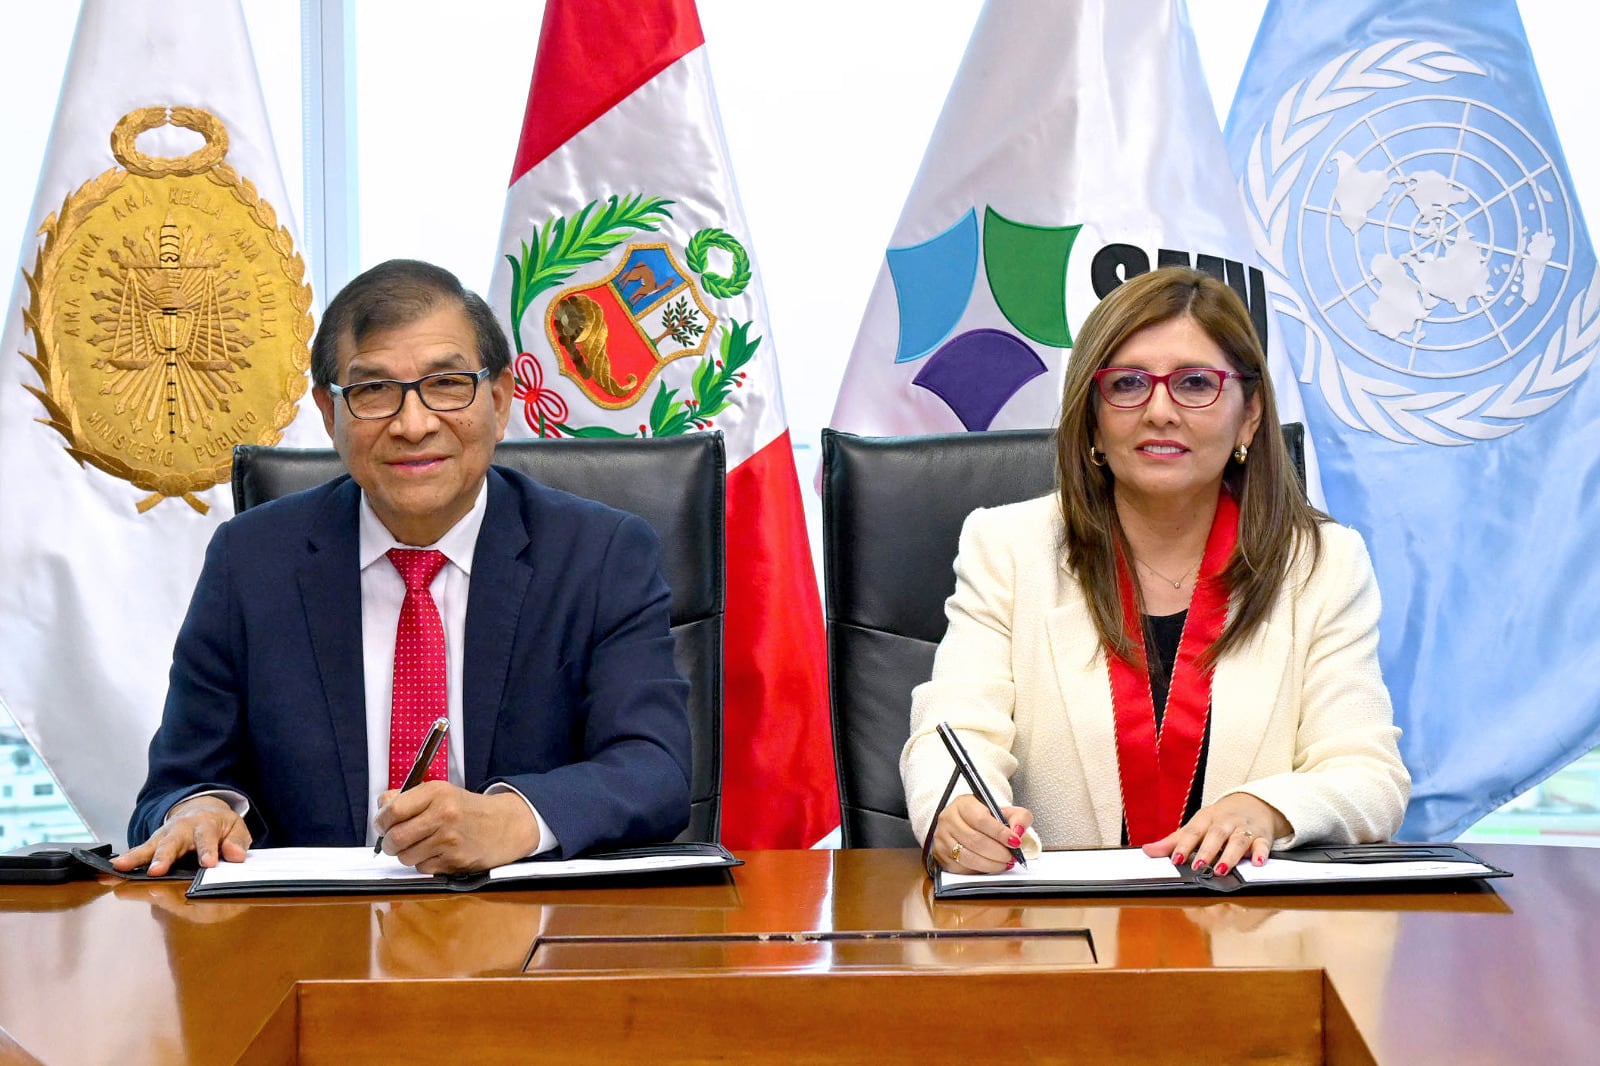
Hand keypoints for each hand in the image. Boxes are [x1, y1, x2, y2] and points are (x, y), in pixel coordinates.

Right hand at [111, 795, 250, 875]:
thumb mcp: (235, 827)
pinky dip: (127, 859)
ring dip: (137, 858)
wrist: (201, 809)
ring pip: (150, 846)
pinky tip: (113, 868)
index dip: (207, 850)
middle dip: (164, 856)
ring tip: (121, 867)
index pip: (206, 837)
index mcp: (205, 824)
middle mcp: (181, 828)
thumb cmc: (219, 824)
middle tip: (157, 871)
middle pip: (172, 842)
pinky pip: (139, 851)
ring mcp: (165, 835)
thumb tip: (236, 855)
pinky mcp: (153, 843)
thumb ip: (237, 841)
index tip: (209, 863)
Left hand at [374, 782, 539, 874]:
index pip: (393, 810)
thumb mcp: (440, 793)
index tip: (381, 825)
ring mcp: (450, 839)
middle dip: (388, 844)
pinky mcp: (455, 861)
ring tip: (418, 846)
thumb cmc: (466, 809)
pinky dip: (424, 864)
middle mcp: (443, 814)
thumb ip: (407, 798)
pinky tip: (435, 853)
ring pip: (406, 857)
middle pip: (396, 837)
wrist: (503, 825)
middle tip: (392, 842)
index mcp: (436, 792)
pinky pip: (423, 869)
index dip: (381, 821)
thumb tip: (381, 806)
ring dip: (406, 855)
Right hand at [932, 793, 1032, 872]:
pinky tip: (989, 866)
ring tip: (1004, 863)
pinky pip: (961, 867)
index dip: (1000, 833)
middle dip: (998, 853)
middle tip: (1011, 857)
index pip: (981, 819)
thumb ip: (1019, 817)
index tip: (1015, 842)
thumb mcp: (1005, 812)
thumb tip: (1018, 831)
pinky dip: (979, 870)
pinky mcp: (940, 854)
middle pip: (975, 840)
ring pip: (968, 856)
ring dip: (991, 864)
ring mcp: (942, 837)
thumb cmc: (986, 818)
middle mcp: (948, 819)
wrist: (967, 824)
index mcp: (963, 804)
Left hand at [1142, 793, 1289, 875]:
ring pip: (1238, 841)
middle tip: (1198, 867)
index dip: (1183, 845)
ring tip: (1221, 869)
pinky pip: (1263, 844)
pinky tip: (1258, 863)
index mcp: (1206, 819)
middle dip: (1207, 850)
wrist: (1254, 803)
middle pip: (1216, 834)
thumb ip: (1174, 841)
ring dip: (1230, 855)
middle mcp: (1225, 822)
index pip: (1193, 831)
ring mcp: (1244, 829)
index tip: (1175, 859)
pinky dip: (1261, 853)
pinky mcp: (1263, 836)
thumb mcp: (1197, 825)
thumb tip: (1148, 851)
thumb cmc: (1220, 818)